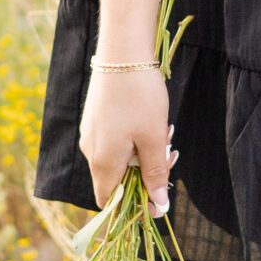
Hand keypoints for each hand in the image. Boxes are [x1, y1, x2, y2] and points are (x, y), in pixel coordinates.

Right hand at [78, 67, 173, 210]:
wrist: (122, 51)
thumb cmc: (140, 97)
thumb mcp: (153, 139)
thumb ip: (154, 175)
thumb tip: (158, 208)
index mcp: (102, 162)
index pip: (109, 201)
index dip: (132, 205)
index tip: (157, 194)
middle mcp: (90, 151)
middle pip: (117, 179)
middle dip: (146, 172)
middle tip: (170, 153)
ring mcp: (91, 133)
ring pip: (119, 157)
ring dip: (144, 152)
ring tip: (164, 130)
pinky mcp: (95, 118)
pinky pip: (114, 140)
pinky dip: (134, 137)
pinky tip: (150, 119)